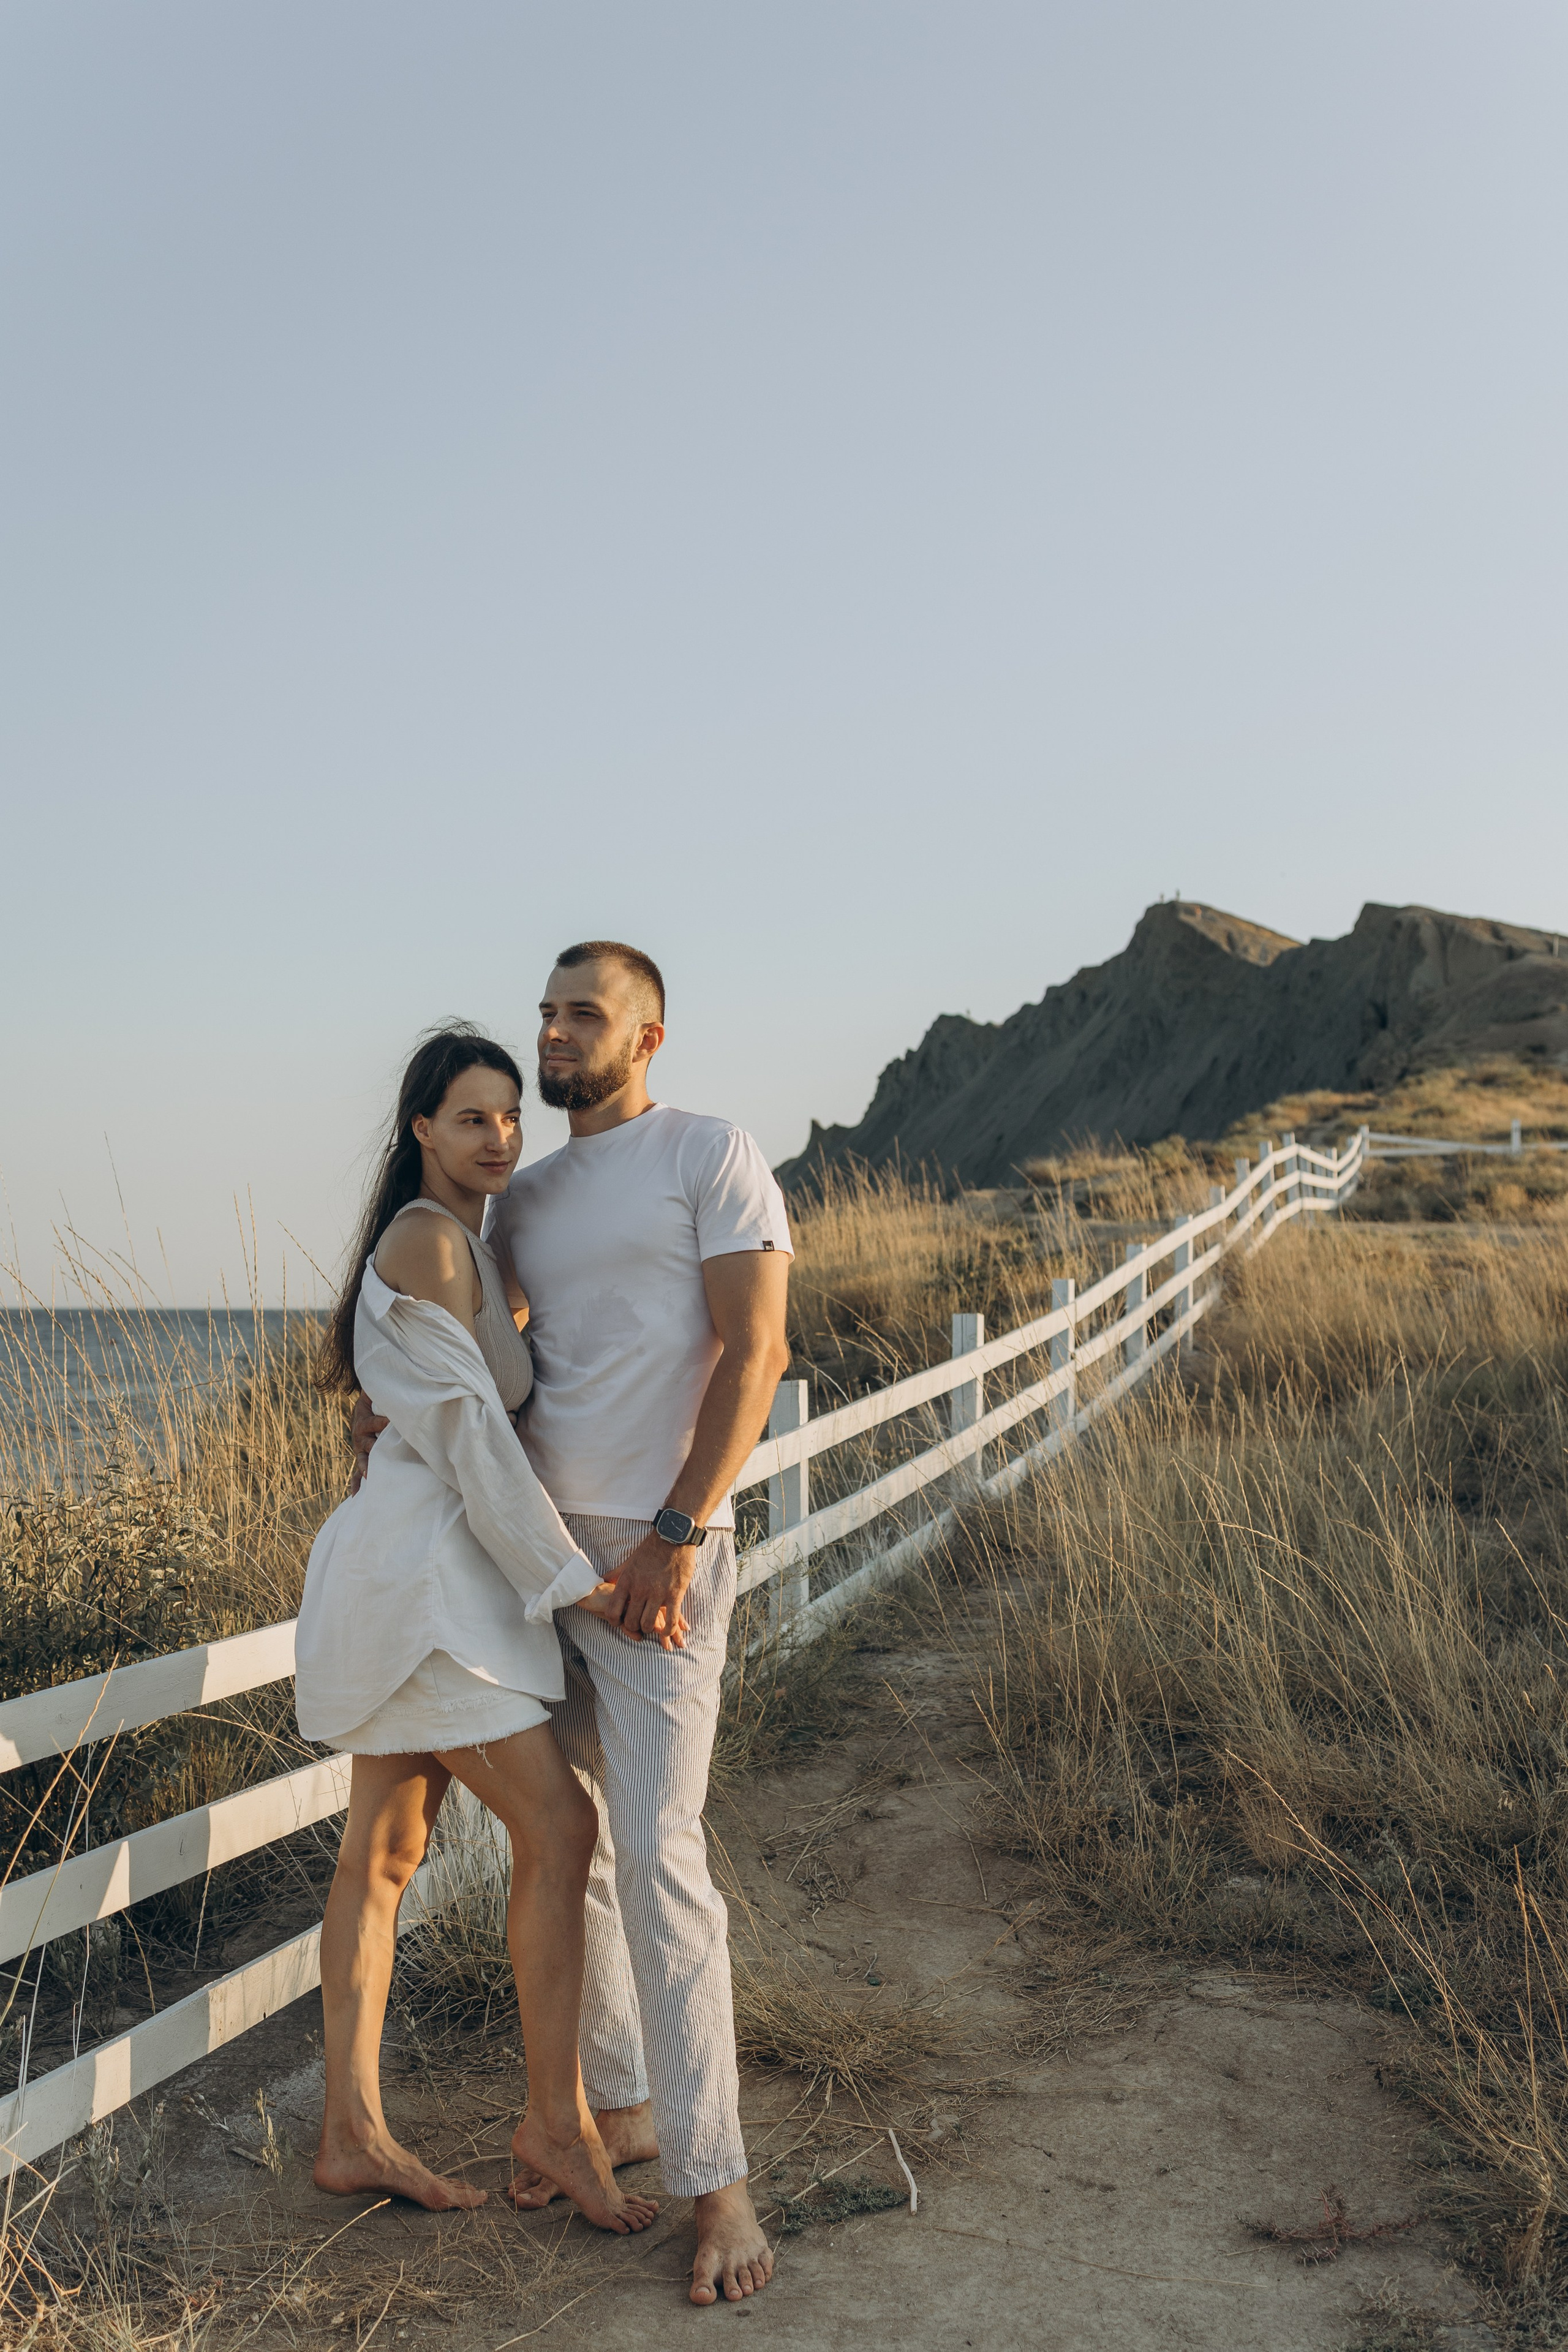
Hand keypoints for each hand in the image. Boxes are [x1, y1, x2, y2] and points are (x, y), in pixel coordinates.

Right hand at [349, 1393, 387, 1493]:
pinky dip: (356, 1484)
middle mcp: (360, 1436)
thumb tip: (408, 1383)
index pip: (373, 1423)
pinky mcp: (362, 1457)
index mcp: (364, 1420)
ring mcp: (360, 1448)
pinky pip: (356, 1473)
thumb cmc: (376, 1402)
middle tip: (378, 1455)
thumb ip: (391, 1394)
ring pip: (362, 1459)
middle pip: (367, 1444)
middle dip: (374, 1450)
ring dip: (366, 1468)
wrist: (364, 1407)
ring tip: (369, 1477)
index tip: (392, 1423)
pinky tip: (357, 1497)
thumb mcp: (379, 1395)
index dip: (381, 1423)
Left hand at [597, 1535, 699, 1649]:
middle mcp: (640, 1589)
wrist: (673, 1537)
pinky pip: (670, 1620)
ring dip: (650, 1628)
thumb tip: (602, 1579)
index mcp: (627, 1581)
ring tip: (652, 1625)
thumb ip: (616, 1573)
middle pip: (631, 1621)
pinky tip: (667, 1629)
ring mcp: (658, 1593)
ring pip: (648, 1624)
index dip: (614, 1621)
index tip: (620, 1622)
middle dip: (633, 1626)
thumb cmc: (650, 1549)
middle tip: (638, 1624)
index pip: (613, 1611)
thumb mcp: (629, 1561)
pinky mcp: (675, 1595)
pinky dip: (668, 1629)